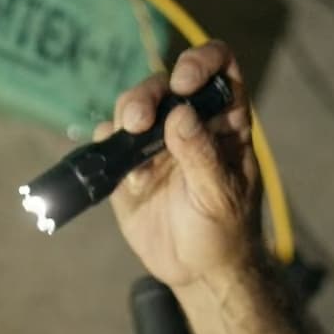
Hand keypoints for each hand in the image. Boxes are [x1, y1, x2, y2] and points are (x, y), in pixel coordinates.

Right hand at [102, 41, 262, 290]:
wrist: (198, 270)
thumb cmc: (225, 230)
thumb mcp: (221, 195)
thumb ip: (201, 154)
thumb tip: (180, 113)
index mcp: (224, 121)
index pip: (220, 68)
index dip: (202, 62)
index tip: (183, 82)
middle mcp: (189, 122)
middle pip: (165, 84)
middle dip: (148, 93)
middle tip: (138, 121)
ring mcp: (156, 142)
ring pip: (134, 105)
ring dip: (127, 111)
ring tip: (128, 134)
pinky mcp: (128, 164)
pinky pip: (110, 139)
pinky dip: (108, 141)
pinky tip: (119, 163)